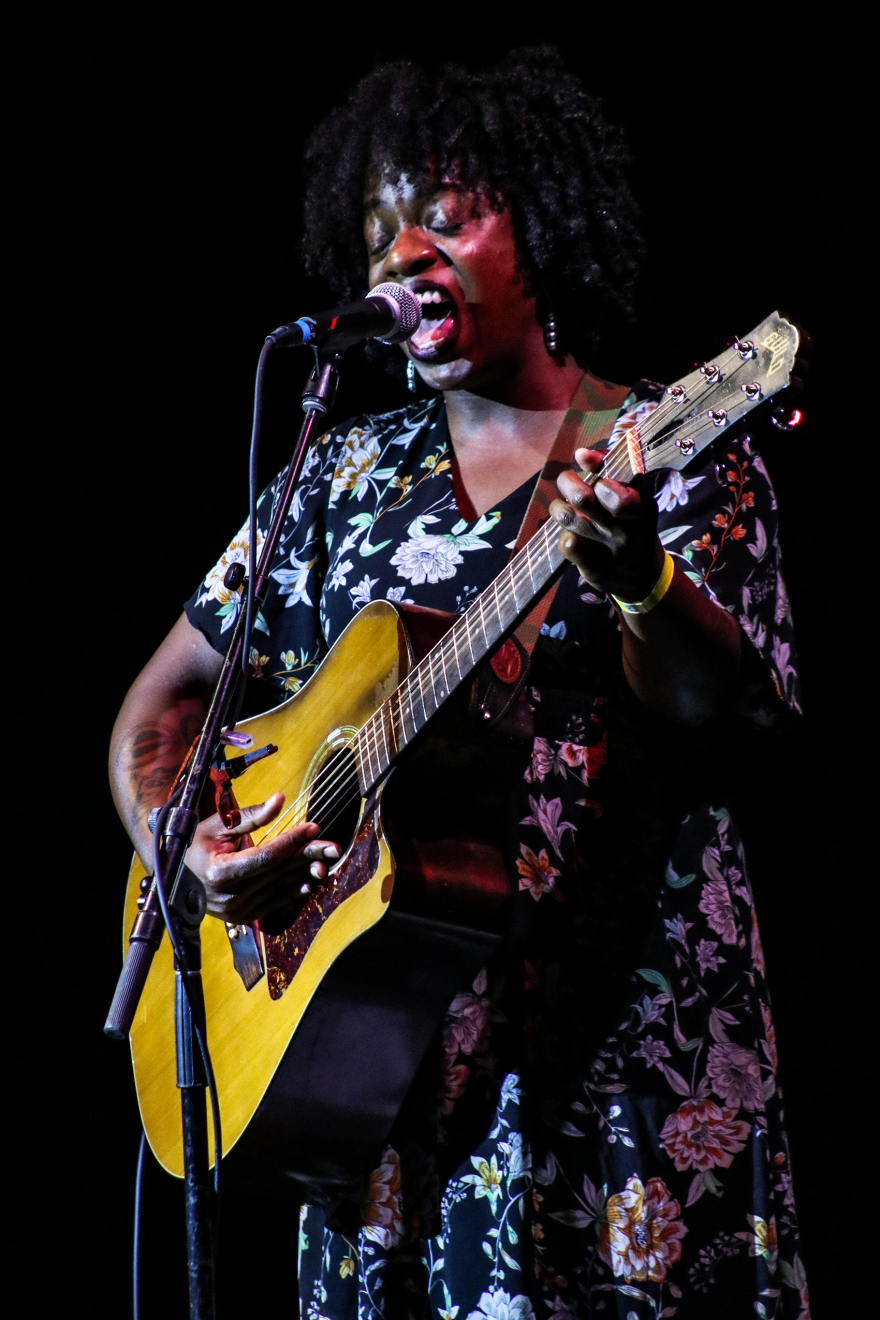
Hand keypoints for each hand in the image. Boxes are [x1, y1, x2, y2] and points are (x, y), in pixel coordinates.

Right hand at [184, 791, 339, 929]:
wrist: (177, 878)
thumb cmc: (196, 847)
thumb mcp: (217, 826)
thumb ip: (251, 816)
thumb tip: (280, 800)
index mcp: (219, 873)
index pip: (266, 856)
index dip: (292, 841)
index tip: (312, 827)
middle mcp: (229, 897)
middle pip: (278, 872)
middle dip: (308, 855)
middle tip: (332, 844)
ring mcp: (237, 911)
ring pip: (281, 887)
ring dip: (306, 872)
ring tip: (327, 858)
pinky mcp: (243, 918)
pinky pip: (276, 902)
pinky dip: (295, 889)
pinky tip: (311, 877)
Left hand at [550, 448, 664, 603]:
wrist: (642, 576)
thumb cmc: (632, 525)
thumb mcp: (634, 496)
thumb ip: (610, 468)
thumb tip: (581, 454)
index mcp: (642, 507)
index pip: (619, 496)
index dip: (601, 483)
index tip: (598, 481)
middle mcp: (626, 530)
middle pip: (583, 500)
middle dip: (568, 484)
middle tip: (568, 482)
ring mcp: (608, 551)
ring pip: (568, 518)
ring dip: (559, 508)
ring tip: (563, 507)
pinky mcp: (593, 569)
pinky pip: (566, 544)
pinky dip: (563, 535)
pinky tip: (571, 534)